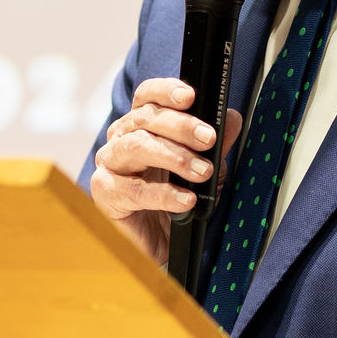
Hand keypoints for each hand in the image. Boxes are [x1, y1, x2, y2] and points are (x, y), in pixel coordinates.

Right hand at [91, 78, 242, 261]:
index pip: (147, 96)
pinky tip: (186, 200)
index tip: (190, 96)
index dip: (166, 91)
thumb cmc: (176, 199)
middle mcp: (120, 139)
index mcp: (140, 125)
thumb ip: (215, 144)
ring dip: (174, 156)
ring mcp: (109, 164)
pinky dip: (164, 194)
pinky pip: (134, 189)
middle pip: (145, 118)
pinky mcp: (105, 192)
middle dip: (181, 126)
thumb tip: (231, 119)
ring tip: (202, 172)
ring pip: (137, 146)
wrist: (162, 245)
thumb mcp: (203, 168)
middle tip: (208, 139)